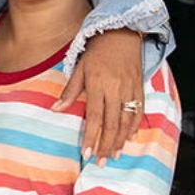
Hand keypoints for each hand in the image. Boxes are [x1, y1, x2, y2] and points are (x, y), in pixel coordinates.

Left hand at [56, 28, 141, 162]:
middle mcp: (116, 89)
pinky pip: (139, 111)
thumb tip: (56, 109)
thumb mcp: (79, 68)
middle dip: (105, 145)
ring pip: (126, 121)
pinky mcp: (139, 87)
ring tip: (113, 155)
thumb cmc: (97, 50)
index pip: (94, 118)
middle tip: (100, 162)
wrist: (121, 32)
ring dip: (120, 141)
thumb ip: (70, 91)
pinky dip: (135, 126)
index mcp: (98, 85)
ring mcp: (130, 89)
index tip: (86, 154)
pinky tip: (129, 138)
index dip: (90, 138)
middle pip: (111, 124)